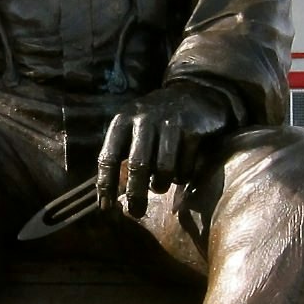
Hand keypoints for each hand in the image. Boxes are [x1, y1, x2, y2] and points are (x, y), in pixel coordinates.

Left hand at [97, 82, 237, 218]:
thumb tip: (108, 195)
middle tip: (136, 212)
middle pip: (137, 165)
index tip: (106, 208)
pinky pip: (186, 166)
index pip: (108, 157)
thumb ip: (122, 153)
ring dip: (161, 184)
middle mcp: (145, 119)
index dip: (106, 185)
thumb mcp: (134, 128)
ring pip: (164, 168)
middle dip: (135, 194)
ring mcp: (171, 122)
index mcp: (123, 120)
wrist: (197, 91)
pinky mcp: (193, 129)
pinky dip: (183, 176)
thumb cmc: (159, 120)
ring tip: (160, 186)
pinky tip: (182, 172)